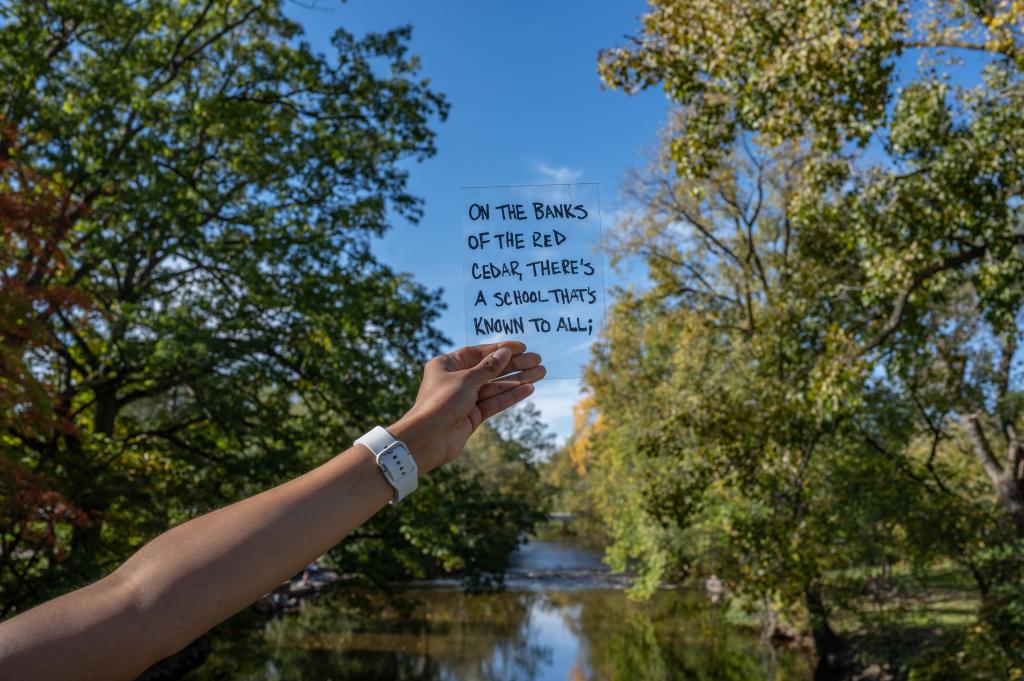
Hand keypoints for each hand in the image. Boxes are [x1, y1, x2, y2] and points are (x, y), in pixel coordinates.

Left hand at [389, 341, 544, 471]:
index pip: (477, 352)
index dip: (500, 349)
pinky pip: (494, 402)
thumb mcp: (466, 380)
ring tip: (540, 373)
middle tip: (537, 360)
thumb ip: (488, 367)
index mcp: (446, 365)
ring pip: (495, 386)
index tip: (521, 347)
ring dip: (517, 380)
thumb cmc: (441, 402)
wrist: (428, 439)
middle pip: (490, 369)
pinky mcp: (472, 416)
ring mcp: (465, 399)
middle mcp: (455, 380)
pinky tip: (528, 388)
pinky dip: (511, 395)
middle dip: (514, 365)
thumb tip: (505, 353)